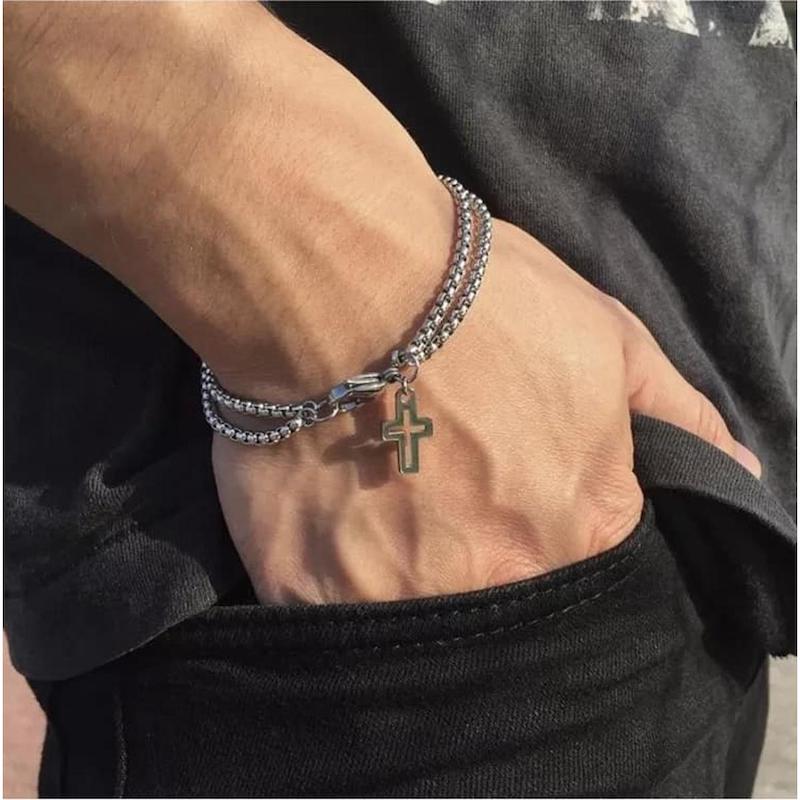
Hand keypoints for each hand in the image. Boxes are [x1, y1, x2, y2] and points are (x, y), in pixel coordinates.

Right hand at [212, 214, 760, 604]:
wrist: (348, 279)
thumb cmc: (482, 300)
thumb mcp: (606, 338)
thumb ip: (678, 416)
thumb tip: (739, 471)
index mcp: (578, 527)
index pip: (587, 561)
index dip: (548, 517)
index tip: (509, 478)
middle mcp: (497, 580)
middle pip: (498, 593)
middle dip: (476, 547)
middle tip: (436, 481)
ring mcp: (398, 595)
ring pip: (410, 607)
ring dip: (400, 558)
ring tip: (377, 488)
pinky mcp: (308, 591)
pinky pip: (328, 606)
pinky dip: (329, 569)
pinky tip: (324, 510)